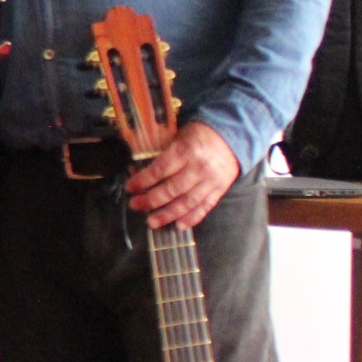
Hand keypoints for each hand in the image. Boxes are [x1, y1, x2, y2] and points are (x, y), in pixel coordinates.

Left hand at [126, 120, 240, 229]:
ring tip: (152, 222)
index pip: (160, 170)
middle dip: (151, 200)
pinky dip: (192, 218)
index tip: (130, 188)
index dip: (143, 181)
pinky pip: (205, 207)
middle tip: (135, 205)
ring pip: (187, 202)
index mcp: (186, 150)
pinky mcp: (220, 190)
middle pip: (171, 189)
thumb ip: (160, 154)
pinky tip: (178, 225)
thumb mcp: (177, 137)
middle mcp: (199, 168)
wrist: (231, 137)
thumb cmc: (197, 136)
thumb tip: (136, 171)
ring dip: (168, 215)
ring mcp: (211, 181)